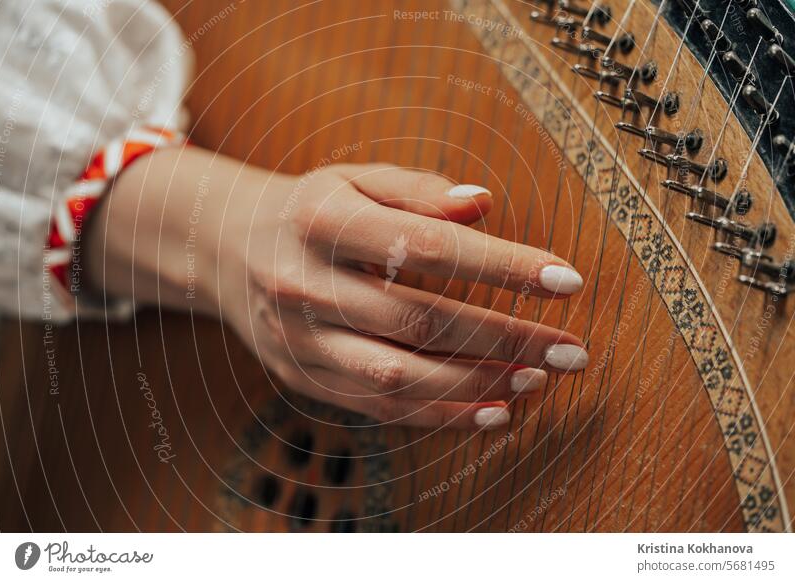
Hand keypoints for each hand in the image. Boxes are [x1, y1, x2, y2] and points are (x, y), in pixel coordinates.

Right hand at [86, 148, 587, 429]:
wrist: (228, 249)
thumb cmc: (311, 211)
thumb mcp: (356, 179)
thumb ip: (418, 190)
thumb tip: (484, 205)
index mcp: (322, 222)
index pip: (424, 247)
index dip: (501, 266)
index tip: (567, 280)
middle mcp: (306, 284)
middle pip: (420, 321)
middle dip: (506, 338)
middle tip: (572, 349)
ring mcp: (301, 340)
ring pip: (400, 377)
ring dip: (479, 384)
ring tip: (540, 380)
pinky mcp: (305, 378)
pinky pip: (380, 409)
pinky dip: (442, 416)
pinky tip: (494, 411)